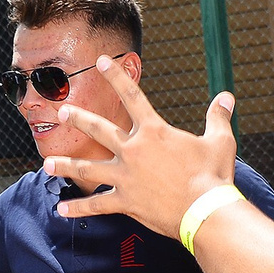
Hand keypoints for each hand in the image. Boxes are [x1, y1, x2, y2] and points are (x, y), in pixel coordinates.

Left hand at [39, 55, 235, 236]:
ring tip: (46, 164)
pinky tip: (61, 210)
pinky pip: (96, 206)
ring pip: (88, 168)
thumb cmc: (214, 176)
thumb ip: (218, 117)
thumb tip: (226, 97)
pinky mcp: (125, 202)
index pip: (132, 95)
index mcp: (154, 131)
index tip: (100, 61)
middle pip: (99, 130)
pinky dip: (78, 208)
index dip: (115, 76)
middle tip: (62, 111)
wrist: (205, 211)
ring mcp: (126, 177)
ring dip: (66, 165)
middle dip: (78, 118)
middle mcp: (134, 151)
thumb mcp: (220, 141)